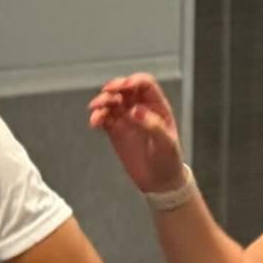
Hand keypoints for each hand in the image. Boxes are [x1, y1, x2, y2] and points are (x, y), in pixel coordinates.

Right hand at [88, 73, 186, 194]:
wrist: (159, 181)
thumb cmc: (168, 160)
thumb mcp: (166, 143)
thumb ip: (152, 125)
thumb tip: (135, 110)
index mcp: (157, 106)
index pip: (145, 85)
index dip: (134, 81)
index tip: (124, 86)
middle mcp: (140, 108)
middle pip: (125, 89)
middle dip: (114, 87)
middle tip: (106, 92)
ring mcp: (126, 119)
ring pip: (111, 102)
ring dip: (102, 101)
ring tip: (95, 108)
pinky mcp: (115, 131)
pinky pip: (104, 118)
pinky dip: (97, 117)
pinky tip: (94, 123)